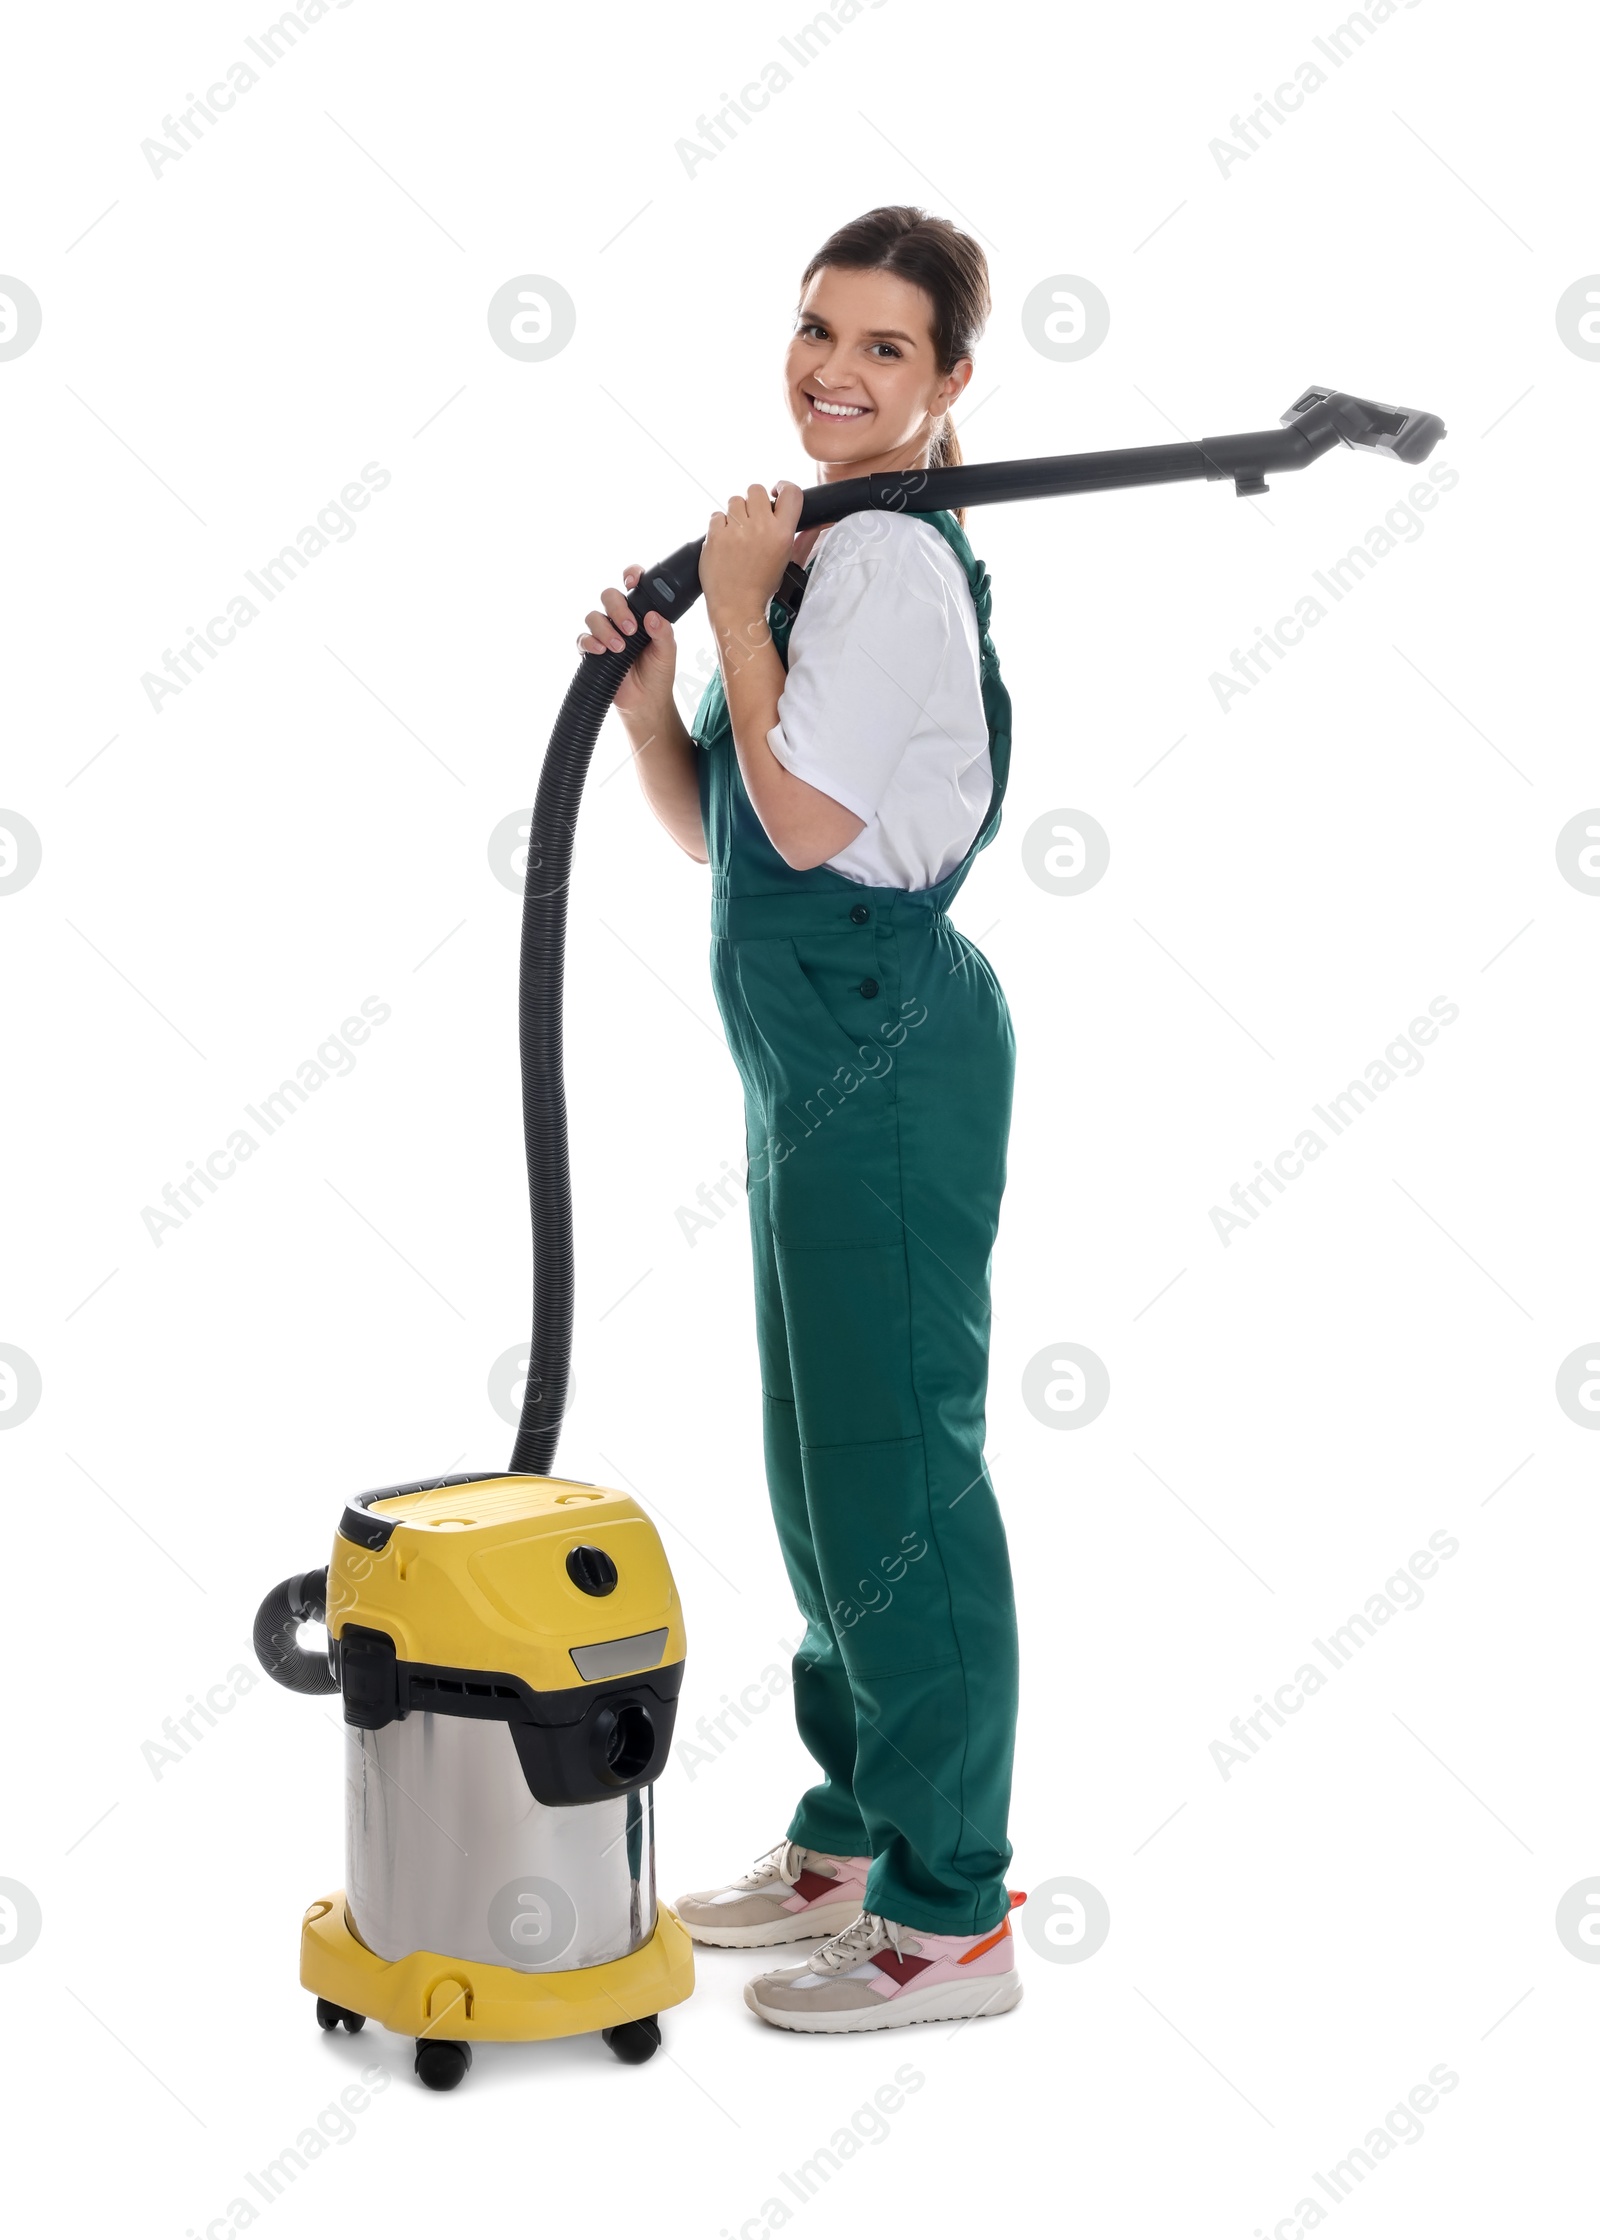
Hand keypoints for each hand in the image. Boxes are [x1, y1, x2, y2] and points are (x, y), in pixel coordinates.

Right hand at [579, 566, 676, 719]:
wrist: (646, 702)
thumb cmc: (658, 674)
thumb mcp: (667, 652)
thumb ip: (664, 632)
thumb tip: (653, 616)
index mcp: (640, 613)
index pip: (633, 586)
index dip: (630, 576)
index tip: (632, 581)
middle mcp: (620, 619)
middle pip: (609, 596)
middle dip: (618, 609)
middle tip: (631, 629)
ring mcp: (605, 634)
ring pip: (594, 616)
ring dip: (605, 629)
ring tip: (620, 648)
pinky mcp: (593, 652)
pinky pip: (582, 639)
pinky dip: (589, 642)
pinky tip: (601, 651)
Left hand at [700, 481, 803, 627]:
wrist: (736, 606)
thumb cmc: (762, 586)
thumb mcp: (788, 562)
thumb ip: (804, 540)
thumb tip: (818, 523)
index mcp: (782, 533)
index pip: (791, 493)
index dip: (783, 487)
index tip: (776, 493)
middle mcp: (760, 528)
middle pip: (756, 489)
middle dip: (753, 502)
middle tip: (752, 521)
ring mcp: (736, 530)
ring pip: (734, 500)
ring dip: (735, 513)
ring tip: (737, 534)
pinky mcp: (715, 535)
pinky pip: (716, 515)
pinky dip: (719, 526)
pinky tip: (725, 542)